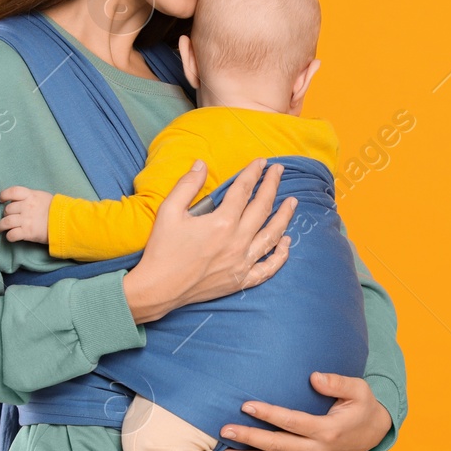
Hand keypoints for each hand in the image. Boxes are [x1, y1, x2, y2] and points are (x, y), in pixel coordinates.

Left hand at [0, 186, 53, 243]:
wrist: (67, 222)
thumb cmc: (58, 210)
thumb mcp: (45, 198)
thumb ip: (32, 198)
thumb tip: (22, 201)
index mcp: (31, 196)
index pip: (12, 192)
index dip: (4, 196)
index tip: (1, 200)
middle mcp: (26, 207)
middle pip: (8, 209)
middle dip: (5, 214)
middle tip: (6, 218)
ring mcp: (26, 220)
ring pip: (5, 222)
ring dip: (0, 226)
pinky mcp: (27, 232)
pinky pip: (12, 235)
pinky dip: (9, 236)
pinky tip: (10, 237)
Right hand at [121, 158, 296, 323]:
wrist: (158, 289)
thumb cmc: (162, 249)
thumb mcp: (168, 210)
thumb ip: (187, 184)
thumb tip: (201, 163)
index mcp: (222, 222)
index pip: (244, 190)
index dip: (253, 173)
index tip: (262, 162)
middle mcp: (238, 241)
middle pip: (263, 208)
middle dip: (272, 186)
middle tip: (279, 172)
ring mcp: (242, 262)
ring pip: (272, 235)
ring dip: (284, 216)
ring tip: (292, 202)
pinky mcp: (240, 280)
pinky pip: (269, 268)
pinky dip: (280, 255)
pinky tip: (286, 242)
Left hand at [217, 373, 391, 450]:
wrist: (374, 434)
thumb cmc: (364, 407)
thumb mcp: (359, 390)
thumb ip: (337, 382)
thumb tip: (313, 377)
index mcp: (328, 431)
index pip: (292, 422)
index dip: (269, 415)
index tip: (247, 405)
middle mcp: (317, 450)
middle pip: (277, 446)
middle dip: (249, 438)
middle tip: (225, 429)